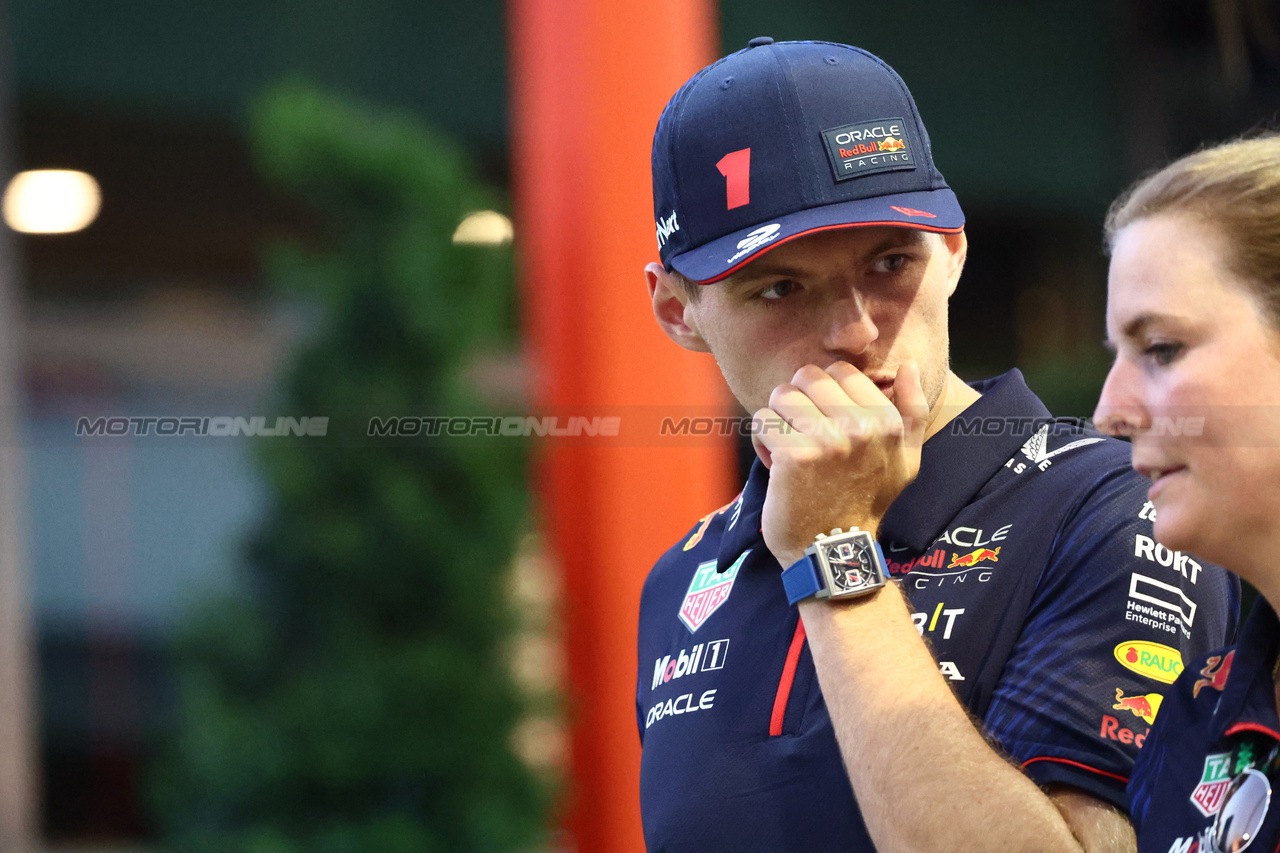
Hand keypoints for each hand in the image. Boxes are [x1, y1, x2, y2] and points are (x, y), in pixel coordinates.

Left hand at [753, 360, 928, 566]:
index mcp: (886, 421)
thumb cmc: (868, 502)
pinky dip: (762, 441)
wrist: (835, 550)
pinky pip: (762, 421)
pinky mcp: (793, 457)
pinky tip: (776, 463)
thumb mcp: (907, 460)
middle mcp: (860, 427)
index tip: (825, 421)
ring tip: (789, 446)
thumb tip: (908, 366)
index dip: (824, 392)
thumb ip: (912, 410)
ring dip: (778, 419)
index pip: (840, 370)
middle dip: (797, 400)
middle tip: (801, 432)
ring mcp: (827, 441)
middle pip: (806, 376)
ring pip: (780, 395)